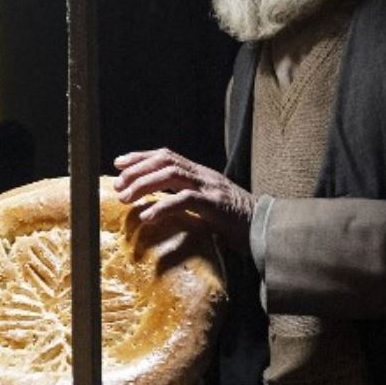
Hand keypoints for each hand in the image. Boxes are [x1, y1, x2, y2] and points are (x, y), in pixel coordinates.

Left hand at [112, 148, 255, 250]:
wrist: (268, 228)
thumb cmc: (236, 221)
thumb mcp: (207, 204)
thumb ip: (186, 199)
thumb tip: (156, 205)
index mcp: (201, 173)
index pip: (167, 156)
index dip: (141, 157)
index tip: (119, 163)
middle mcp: (204, 175)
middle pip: (165, 160)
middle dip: (137, 169)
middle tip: (117, 184)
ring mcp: (210, 187)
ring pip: (171, 174)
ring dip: (144, 184)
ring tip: (126, 198)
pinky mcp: (215, 204)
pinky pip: (185, 200)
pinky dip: (162, 207)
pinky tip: (147, 216)